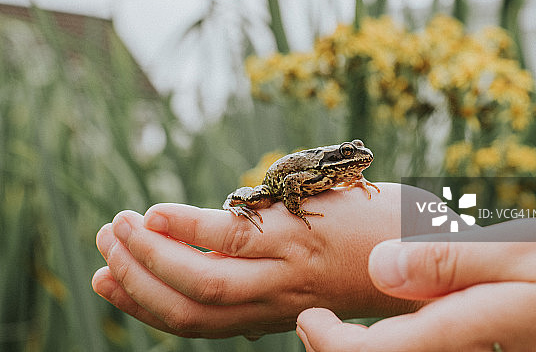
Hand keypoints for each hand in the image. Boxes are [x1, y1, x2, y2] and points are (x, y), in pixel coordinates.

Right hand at [93, 183, 432, 338]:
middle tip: (101, 248)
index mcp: (274, 311)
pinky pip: (228, 236)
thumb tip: (217, 255)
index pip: (196, 322)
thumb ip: (267, 274)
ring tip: (115, 226)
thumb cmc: (373, 255)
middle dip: (134, 283)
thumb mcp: (312, 277)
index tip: (108, 281)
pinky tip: (156, 213)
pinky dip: (184, 228)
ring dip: (147, 255)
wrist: (435, 251)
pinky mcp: (297, 233)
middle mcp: (273, 300)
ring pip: (199, 278)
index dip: (144, 306)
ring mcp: (283, 267)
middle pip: (186, 308)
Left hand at [296, 218, 535, 351]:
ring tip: (338, 323)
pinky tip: (399, 314)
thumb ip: (446, 262)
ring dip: (369, 346)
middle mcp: (464, 351)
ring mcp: (478, 350)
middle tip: (314, 324)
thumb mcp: (520, 255)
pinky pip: (434, 346)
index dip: (331, 346)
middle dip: (341, 351)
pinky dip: (400, 338)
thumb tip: (378, 268)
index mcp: (461, 332)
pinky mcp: (490, 344)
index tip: (308, 319)